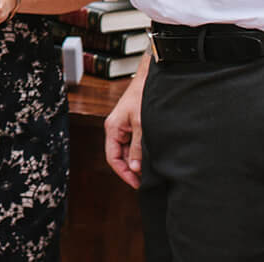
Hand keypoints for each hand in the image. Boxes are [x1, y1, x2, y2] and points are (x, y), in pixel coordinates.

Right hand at [104, 70, 146, 188]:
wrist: (149, 79)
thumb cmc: (142, 96)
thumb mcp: (141, 125)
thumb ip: (138, 148)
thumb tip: (136, 168)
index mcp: (112, 128)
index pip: (113, 158)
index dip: (124, 173)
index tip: (136, 184)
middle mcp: (116, 129)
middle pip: (120, 156)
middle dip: (132, 168)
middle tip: (147, 179)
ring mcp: (124, 127)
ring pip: (128, 151)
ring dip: (138, 160)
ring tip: (151, 169)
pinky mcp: (132, 125)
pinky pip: (134, 144)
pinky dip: (141, 151)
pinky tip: (151, 157)